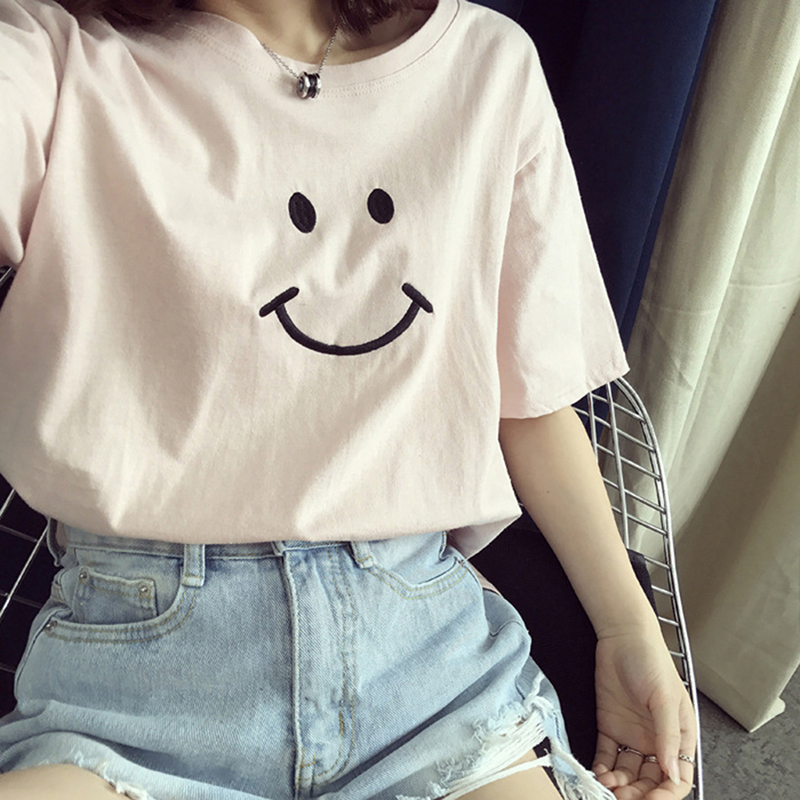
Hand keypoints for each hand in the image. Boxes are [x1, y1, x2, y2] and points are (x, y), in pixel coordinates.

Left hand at [590, 628, 697, 798]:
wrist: (622, 636)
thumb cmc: (651, 660)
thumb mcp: (664, 698)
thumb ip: (668, 736)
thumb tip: (674, 774)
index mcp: (679, 736)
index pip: (677, 777)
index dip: (666, 794)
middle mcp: (656, 740)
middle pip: (651, 781)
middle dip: (639, 794)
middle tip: (622, 798)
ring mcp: (632, 735)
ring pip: (628, 773)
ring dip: (619, 785)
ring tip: (606, 788)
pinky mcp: (610, 726)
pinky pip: (607, 755)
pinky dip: (602, 769)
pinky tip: (598, 774)